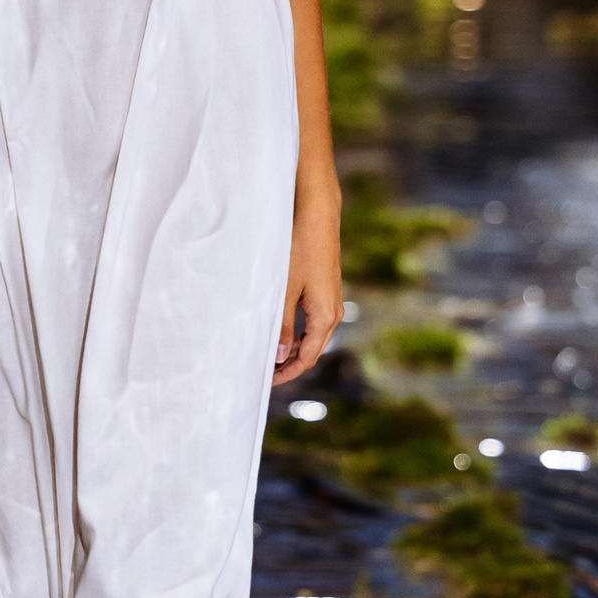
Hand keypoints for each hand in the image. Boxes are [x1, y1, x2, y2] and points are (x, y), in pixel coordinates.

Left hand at [275, 198, 343, 386]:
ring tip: (268, 355)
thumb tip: (280, 356)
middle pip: (311, 350)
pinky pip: (311, 321)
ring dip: (292, 348)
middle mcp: (333, 312)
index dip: (287, 373)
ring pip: (311, 336)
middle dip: (289, 365)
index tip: (266, 382)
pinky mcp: (324, 290)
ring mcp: (330, 301)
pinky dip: (296, 331)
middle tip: (264, 374)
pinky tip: (280, 331)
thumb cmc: (299, 249)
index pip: (307, 358)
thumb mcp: (285, 290)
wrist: (316, 215)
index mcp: (326, 317)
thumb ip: (283, 325)